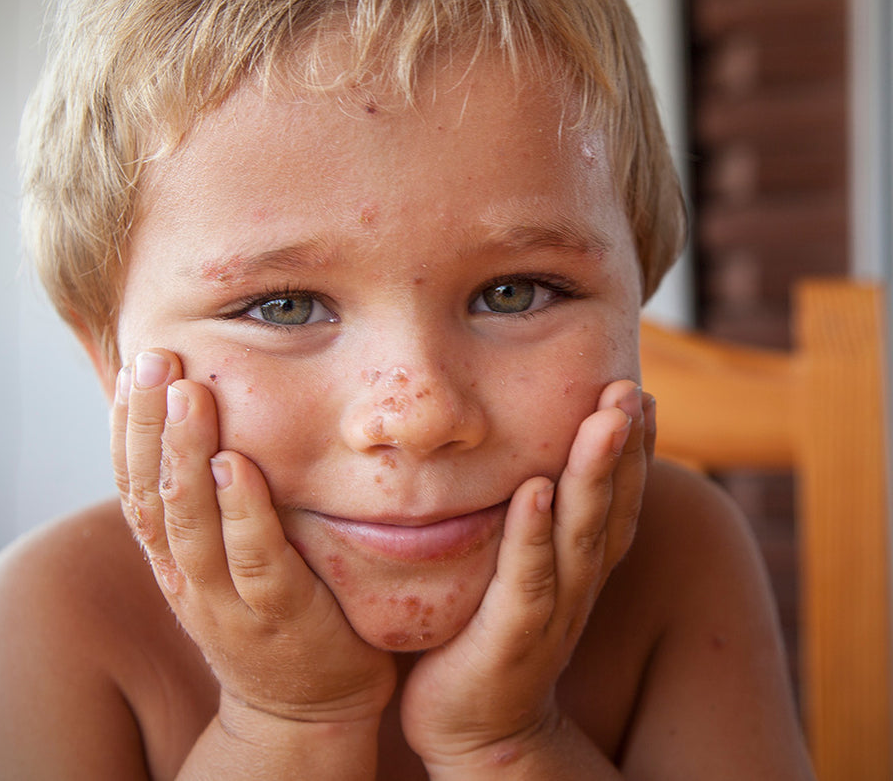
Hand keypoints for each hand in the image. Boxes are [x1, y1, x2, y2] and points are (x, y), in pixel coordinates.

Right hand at [111, 349, 396, 732]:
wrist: (306, 705)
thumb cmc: (269, 609)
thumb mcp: (223, 555)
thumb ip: (208, 500)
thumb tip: (198, 421)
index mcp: (172, 557)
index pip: (135, 483)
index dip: (128, 424)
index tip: (137, 362)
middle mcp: (187, 578)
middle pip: (154, 494)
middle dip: (148, 424)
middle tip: (154, 357)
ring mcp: (230, 601)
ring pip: (193, 524)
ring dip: (186, 457)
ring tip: (187, 395)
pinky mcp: (281, 617)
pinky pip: (256, 560)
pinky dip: (243, 513)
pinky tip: (239, 466)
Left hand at [399, 380, 653, 772]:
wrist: (473, 727)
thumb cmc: (490, 631)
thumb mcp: (522, 568)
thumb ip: (533, 520)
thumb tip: (529, 454)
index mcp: (582, 565)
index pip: (619, 499)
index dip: (636, 449)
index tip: (641, 392)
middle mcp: (578, 584)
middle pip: (611, 507)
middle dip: (624, 445)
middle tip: (631, 387)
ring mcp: (550, 612)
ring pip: (581, 535)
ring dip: (595, 474)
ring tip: (605, 418)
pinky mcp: (510, 638)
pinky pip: (526, 581)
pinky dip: (533, 534)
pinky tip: (536, 489)